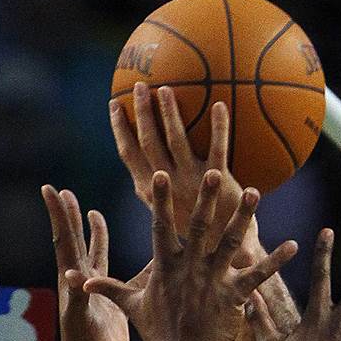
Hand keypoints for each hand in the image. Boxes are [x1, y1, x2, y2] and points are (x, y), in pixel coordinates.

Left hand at [41, 186, 128, 340]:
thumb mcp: (80, 319)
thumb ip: (80, 296)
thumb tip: (75, 275)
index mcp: (73, 278)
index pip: (64, 238)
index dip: (57, 213)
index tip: (49, 189)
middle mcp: (81, 279)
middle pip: (75, 238)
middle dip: (70, 214)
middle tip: (65, 192)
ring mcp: (95, 289)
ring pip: (95, 252)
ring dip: (93, 232)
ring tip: (92, 212)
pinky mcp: (111, 300)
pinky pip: (121, 273)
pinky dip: (125, 259)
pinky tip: (135, 251)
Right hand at [84, 170, 296, 340]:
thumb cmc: (159, 334)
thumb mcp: (132, 307)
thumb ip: (110, 288)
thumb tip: (78, 281)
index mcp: (167, 266)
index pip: (160, 227)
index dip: (160, 201)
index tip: (159, 175)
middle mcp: (191, 268)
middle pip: (199, 227)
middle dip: (206, 199)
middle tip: (213, 172)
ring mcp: (214, 280)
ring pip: (230, 243)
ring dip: (243, 218)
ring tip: (254, 192)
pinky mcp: (235, 296)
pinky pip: (258, 274)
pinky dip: (276, 260)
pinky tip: (293, 245)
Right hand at [110, 83, 244, 239]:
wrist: (224, 256)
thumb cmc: (196, 233)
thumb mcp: (167, 215)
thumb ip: (157, 192)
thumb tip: (148, 169)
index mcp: (150, 192)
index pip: (129, 155)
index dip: (121, 129)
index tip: (116, 104)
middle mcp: (167, 185)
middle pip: (149, 142)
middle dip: (142, 112)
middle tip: (140, 85)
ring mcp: (192, 182)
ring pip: (177, 141)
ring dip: (170, 114)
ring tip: (167, 88)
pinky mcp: (218, 182)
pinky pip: (217, 148)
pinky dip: (219, 126)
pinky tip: (221, 105)